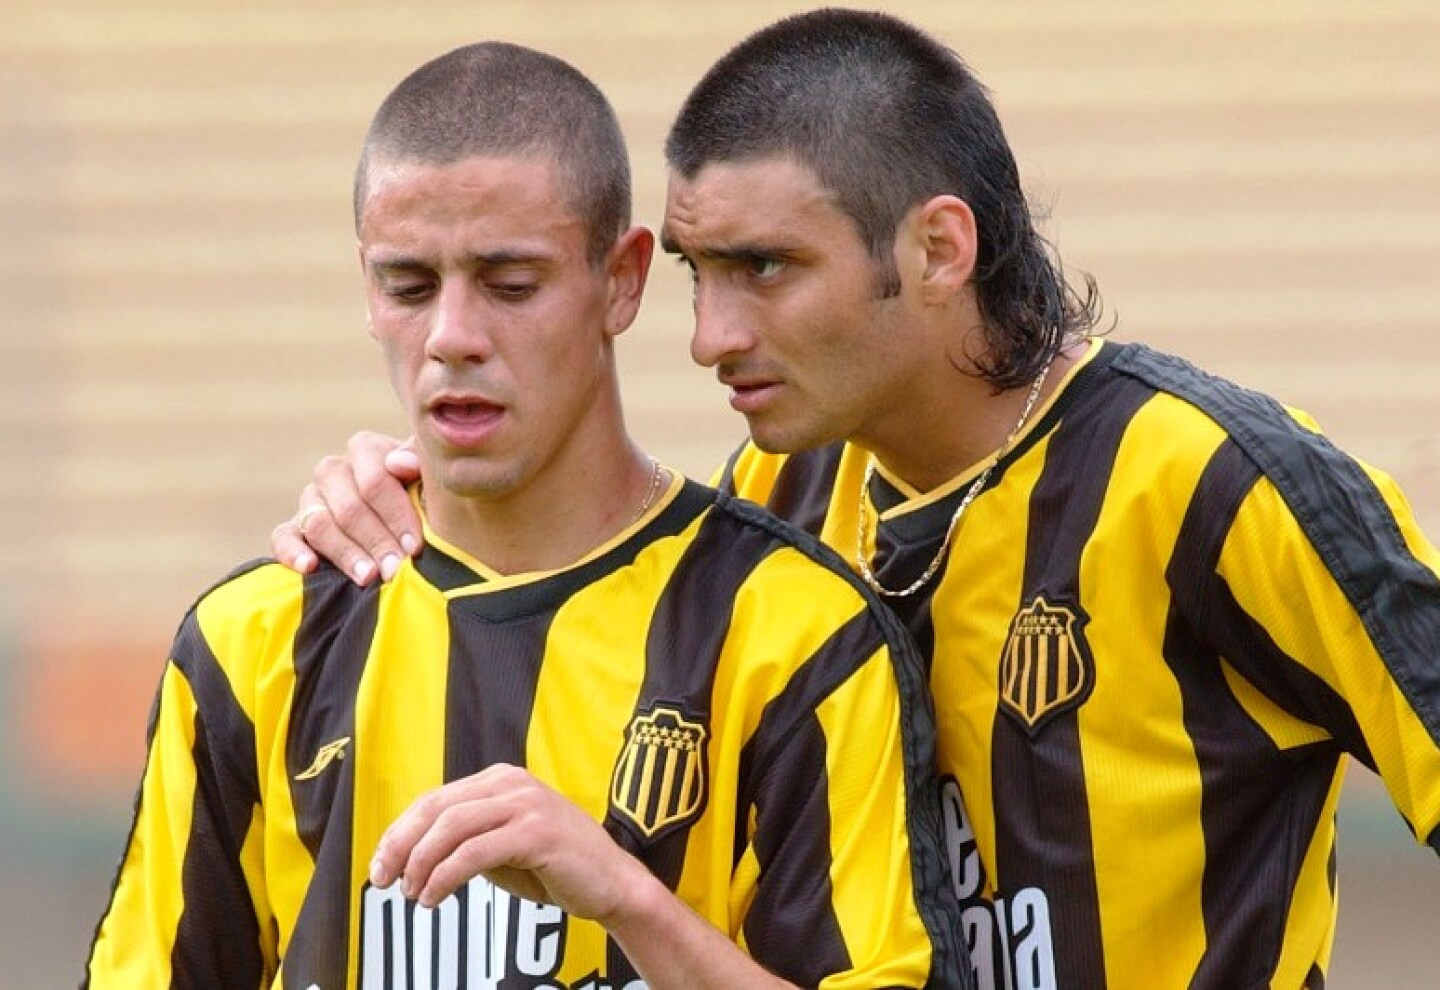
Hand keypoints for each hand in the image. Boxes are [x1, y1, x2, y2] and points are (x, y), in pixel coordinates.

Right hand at [269, 430, 421, 584]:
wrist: (412, 518)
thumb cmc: (426, 495)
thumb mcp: (431, 476)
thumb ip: (419, 464)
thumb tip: (399, 464)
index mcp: (367, 450)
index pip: (375, 479)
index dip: (396, 514)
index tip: (415, 546)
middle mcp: (334, 470)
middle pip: (349, 507)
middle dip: (376, 541)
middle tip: (395, 569)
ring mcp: (311, 499)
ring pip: (319, 523)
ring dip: (346, 553)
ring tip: (368, 577)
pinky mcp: (293, 527)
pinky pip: (283, 537)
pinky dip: (293, 552)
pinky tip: (310, 567)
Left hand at [369, 764, 653, 920]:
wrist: (612, 883)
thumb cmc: (556, 867)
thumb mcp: (502, 846)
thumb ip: (466, 839)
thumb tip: (410, 855)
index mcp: (501, 780)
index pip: (434, 800)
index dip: (400, 832)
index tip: (380, 865)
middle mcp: (512, 783)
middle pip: (436, 809)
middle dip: (401, 846)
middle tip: (382, 880)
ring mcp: (526, 804)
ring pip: (451, 828)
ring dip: (422, 864)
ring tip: (413, 894)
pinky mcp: (537, 831)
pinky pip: (474, 852)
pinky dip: (445, 876)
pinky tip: (435, 897)